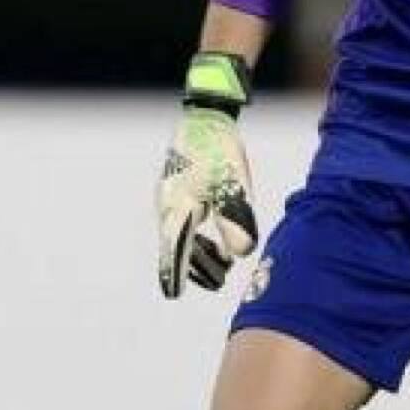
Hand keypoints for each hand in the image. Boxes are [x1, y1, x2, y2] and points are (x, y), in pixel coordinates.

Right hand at [157, 53, 258, 296]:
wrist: (207, 116)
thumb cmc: (219, 150)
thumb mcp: (233, 186)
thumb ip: (235, 221)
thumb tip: (240, 254)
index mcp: (178, 205)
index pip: (173, 247)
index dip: (174, 271)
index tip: (173, 294)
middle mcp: (169, 203)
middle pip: (177, 243)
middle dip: (194, 265)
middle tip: (216, 281)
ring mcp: (171, 194)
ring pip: (179, 231)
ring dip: (197, 250)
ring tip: (220, 265)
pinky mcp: (178, 186)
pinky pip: (182, 218)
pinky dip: (195, 233)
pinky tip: (211, 238)